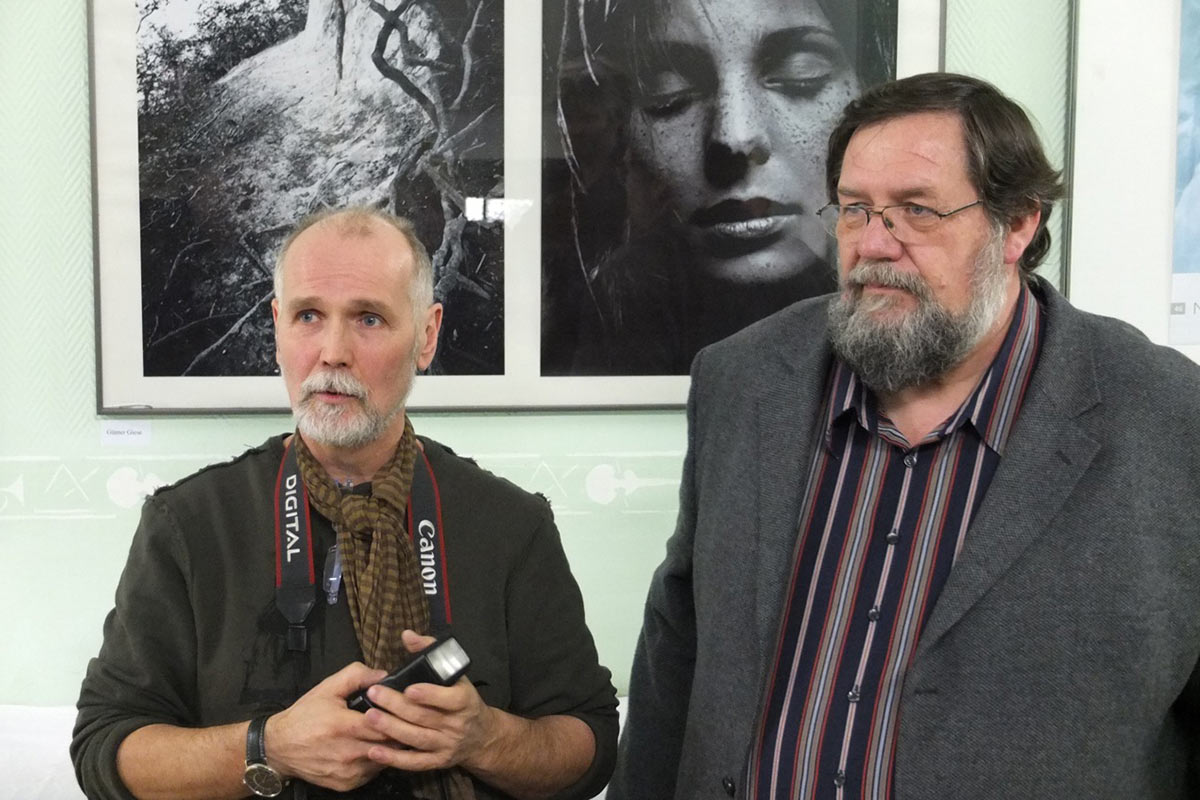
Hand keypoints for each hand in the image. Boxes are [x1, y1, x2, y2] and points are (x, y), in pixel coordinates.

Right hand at [265, 661, 395, 791]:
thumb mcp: (328, 688)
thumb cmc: (304, 717)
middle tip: (402, 721)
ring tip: (387, 734)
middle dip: (398, 732)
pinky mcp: (346, 784)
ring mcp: (348, 771)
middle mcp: (348, 752)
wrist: (279, 747)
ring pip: (385, 760)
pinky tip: (372, 748)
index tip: (403, 709)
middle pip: (390, 744)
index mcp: (345, 726)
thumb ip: (356, 675)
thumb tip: (383, 675)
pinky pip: (373, 772)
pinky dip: (377, 760)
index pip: (387, 724)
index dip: (398, 716)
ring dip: (389, 748)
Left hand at [359, 630, 501, 772]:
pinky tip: (375, 752)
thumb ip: (431, 652)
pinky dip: (394, 759)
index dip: (429, 695)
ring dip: (392, 729)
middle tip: (375, 694)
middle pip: (425, 717)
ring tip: (370, 717)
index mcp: (464, 700)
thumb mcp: (455, 674)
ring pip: (417, 738)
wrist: (480, 736)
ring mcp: (446, 745)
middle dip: (397, 706)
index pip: (449, 699)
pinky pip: (414, 762)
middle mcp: (456, 724)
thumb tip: (408, 635)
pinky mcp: (437, 761)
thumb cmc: (462, 699)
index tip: (408, 689)